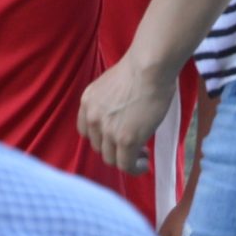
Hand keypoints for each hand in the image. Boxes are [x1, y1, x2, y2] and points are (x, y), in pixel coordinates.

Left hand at [79, 53, 173, 176]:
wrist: (149, 67)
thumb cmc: (139, 69)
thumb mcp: (111, 86)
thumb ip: (108, 103)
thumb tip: (121, 117)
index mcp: (88, 102)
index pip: (86, 131)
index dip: (101, 137)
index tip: (116, 137)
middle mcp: (93, 117)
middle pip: (98, 146)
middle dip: (114, 149)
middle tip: (133, 146)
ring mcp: (108, 130)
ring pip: (111, 159)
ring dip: (126, 160)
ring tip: (141, 155)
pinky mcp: (126, 140)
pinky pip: (126, 165)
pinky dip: (135, 168)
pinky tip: (145, 164)